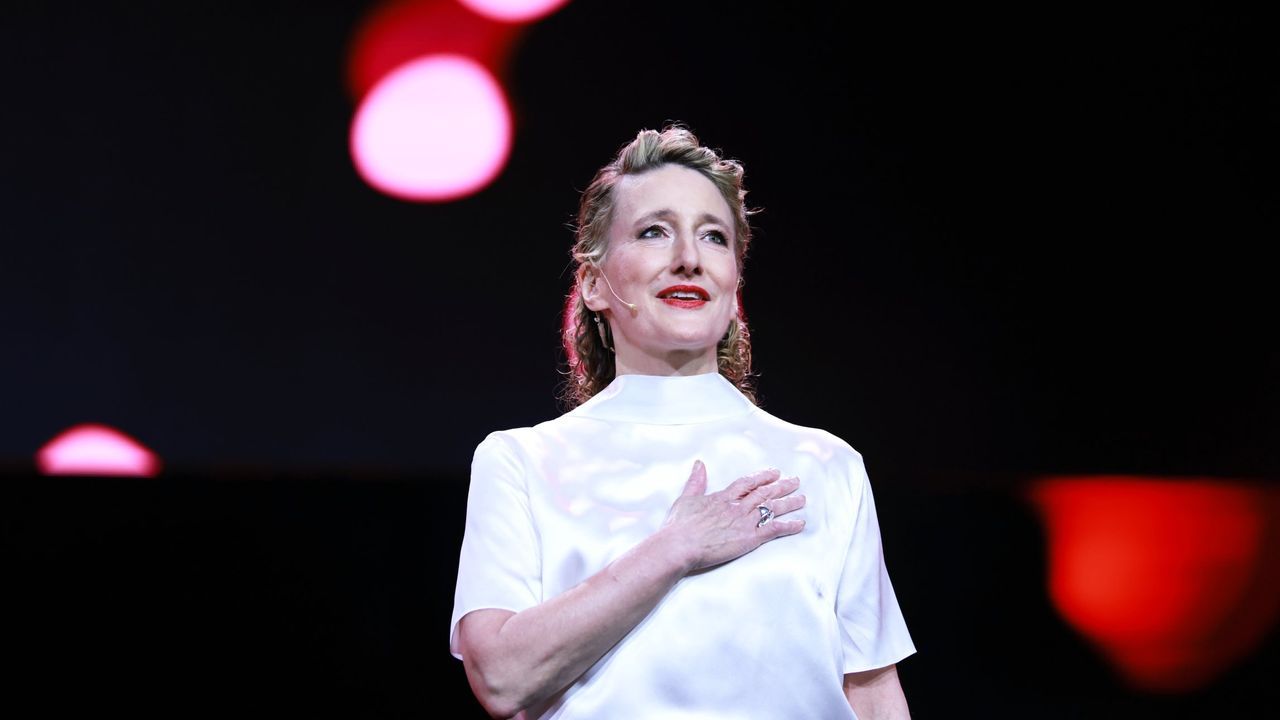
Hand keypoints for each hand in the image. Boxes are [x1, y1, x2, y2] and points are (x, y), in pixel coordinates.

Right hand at [662, 460, 805, 571]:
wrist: (680, 545)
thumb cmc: (679, 526)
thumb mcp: (685, 498)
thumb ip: (695, 481)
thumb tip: (699, 464)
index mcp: (723, 497)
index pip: (748, 483)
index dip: (762, 477)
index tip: (774, 473)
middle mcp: (737, 506)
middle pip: (764, 492)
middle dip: (781, 486)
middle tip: (795, 481)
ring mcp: (745, 521)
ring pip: (772, 508)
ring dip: (789, 502)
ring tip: (802, 499)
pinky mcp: (749, 538)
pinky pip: (774, 529)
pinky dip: (788, 526)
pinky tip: (800, 524)